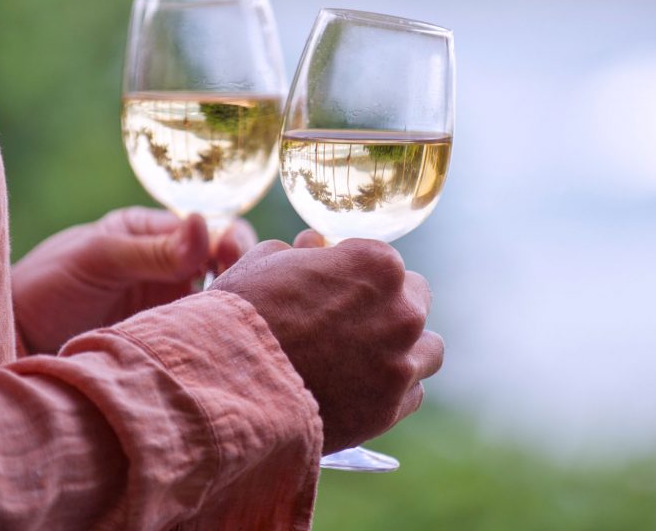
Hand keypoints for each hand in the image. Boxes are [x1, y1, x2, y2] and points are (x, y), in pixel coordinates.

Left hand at [13, 207, 255, 353]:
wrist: (14, 338)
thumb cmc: (47, 284)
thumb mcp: (99, 257)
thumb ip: (153, 248)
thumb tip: (206, 225)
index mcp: (156, 232)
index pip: (214, 230)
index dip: (233, 242)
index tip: (233, 258)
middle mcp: (172, 268)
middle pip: (229, 266)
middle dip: (246, 277)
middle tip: (246, 296)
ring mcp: (171, 306)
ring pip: (222, 304)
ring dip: (236, 311)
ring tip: (242, 325)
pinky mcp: (168, 343)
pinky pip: (204, 338)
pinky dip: (219, 341)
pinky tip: (224, 348)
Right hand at [211, 231, 443, 453]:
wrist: (229, 386)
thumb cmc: (241, 316)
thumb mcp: (264, 263)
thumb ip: (301, 253)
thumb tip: (313, 247)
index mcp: (376, 264)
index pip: (382, 261)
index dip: (355, 274)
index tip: (334, 288)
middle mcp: (402, 311)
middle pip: (415, 300)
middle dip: (389, 307)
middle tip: (352, 323)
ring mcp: (401, 362)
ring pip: (426, 350)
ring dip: (404, 350)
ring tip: (366, 359)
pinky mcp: (391, 408)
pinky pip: (412, 393)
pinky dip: (394, 390)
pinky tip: (362, 389)